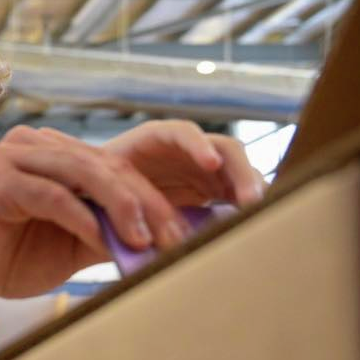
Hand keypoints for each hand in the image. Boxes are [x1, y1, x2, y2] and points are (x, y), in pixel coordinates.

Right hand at [0, 125, 190, 307]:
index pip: (116, 167)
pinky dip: (83, 220)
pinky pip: (52, 196)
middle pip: (106, 165)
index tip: (184, 233)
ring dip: (122, 207)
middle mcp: (34, 146)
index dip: (154, 199)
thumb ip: (107, 233)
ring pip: (83, 173)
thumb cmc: (5, 257)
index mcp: (53, 153)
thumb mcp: (69, 242)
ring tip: (148, 240)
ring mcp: (14, 159)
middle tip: (176, 238)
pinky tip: (105, 242)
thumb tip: (161, 244)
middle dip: (147, 204)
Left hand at [105, 120, 264, 208]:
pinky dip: (249, 207)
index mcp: (155, 140)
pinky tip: (256, 224)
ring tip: (259, 217)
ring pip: (240, 173)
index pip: (182, 133)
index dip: (197, 145)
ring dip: (253, 192)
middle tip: (251, 202)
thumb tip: (131, 226)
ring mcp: (205, 170)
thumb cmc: (99, 189)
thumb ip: (119, 199)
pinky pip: (239, 195)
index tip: (209, 164)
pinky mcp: (216, 191)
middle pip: (224, 150)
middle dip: (241, 172)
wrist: (104, 200)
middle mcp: (186, 150)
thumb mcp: (105, 189)